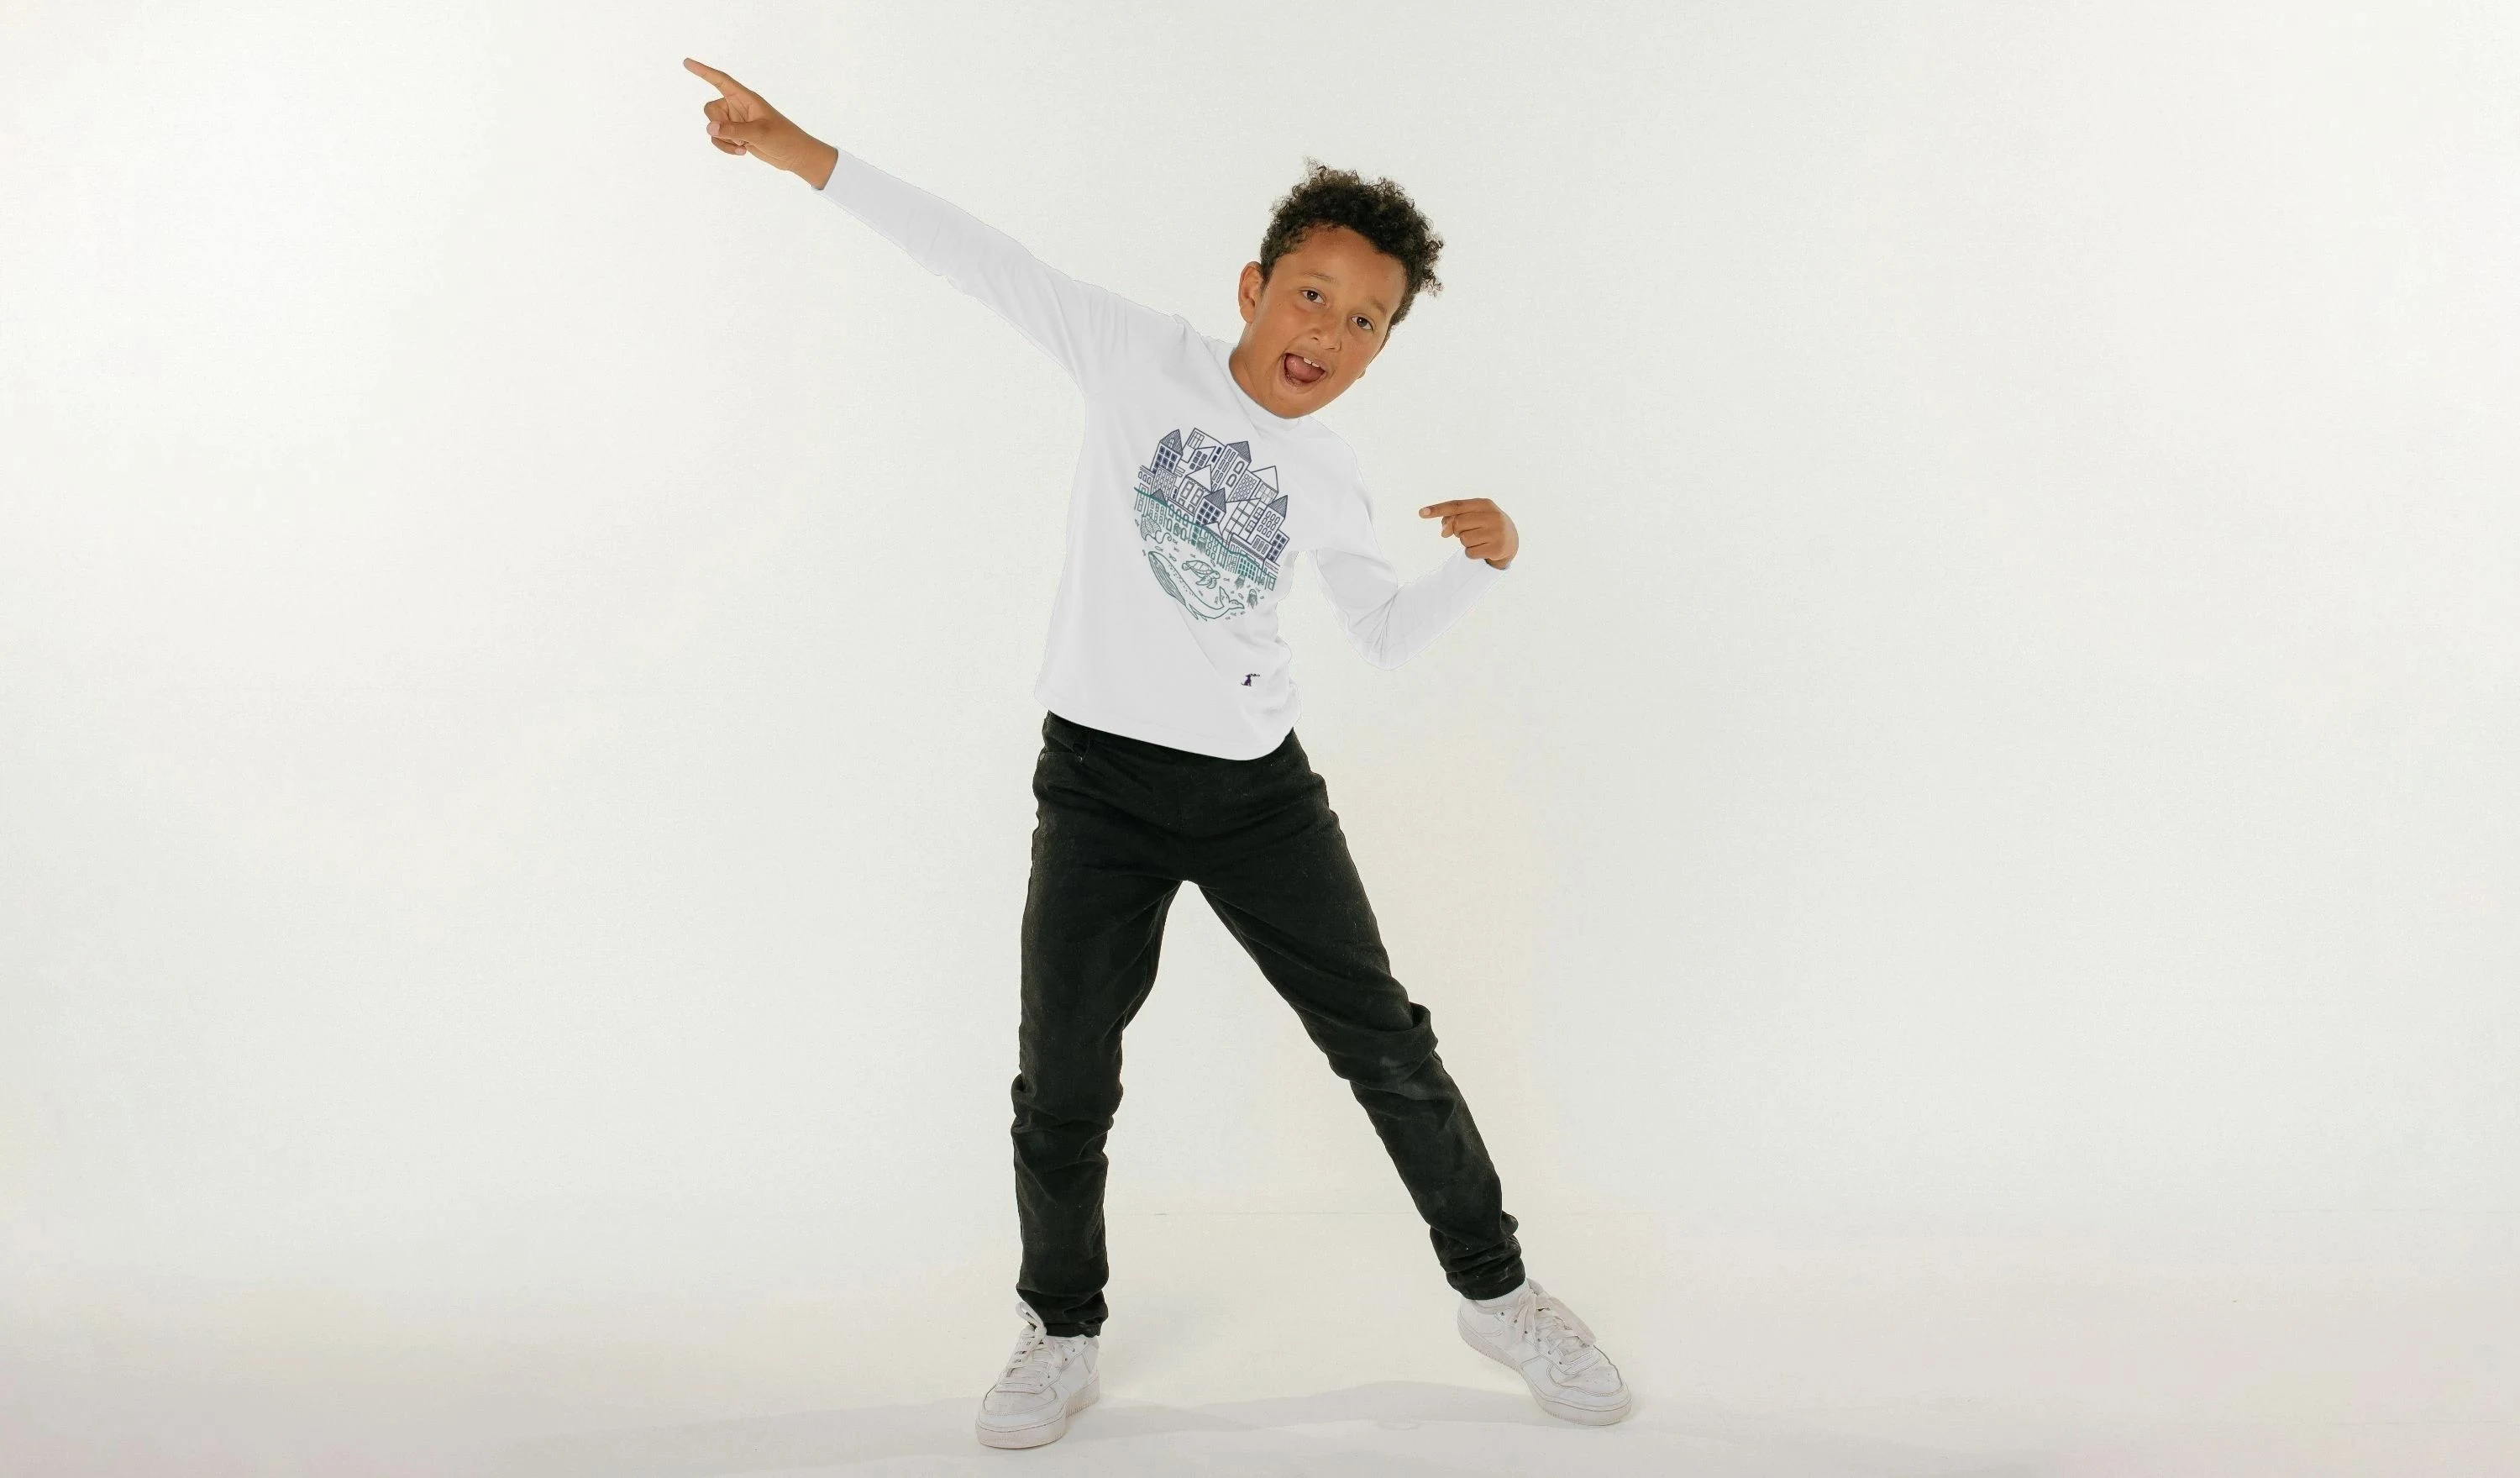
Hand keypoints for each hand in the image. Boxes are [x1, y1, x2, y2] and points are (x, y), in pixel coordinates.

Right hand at [683, 57, 836, 184]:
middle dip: (718, 124)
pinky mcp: (736, 135)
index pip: (720, 80)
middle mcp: (737, 106)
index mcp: (745, 97)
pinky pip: (718, 138)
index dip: (703, 71)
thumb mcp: (759, 133)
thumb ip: (733, 130)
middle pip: (710, 109)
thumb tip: (709, 128)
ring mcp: (735, 121)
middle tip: (738, 137)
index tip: (686, 62)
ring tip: (743, 146)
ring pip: (713, 126)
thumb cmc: (783, 138)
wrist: (794, 155)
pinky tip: (742, 153)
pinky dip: (725, 147)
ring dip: (723, 140)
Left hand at [1420, 498, 1517, 568]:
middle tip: (1464, 533)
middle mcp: (1492, 515)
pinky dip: (1471, 553)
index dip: (1438, 509)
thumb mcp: (1473, 517)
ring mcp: (1497, 532)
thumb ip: (1455, 519)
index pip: (1456, 505)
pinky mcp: (1497, 547)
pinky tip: (1481, 549)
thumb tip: (1444, 530)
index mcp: (1484, 503)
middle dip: (1456, 530)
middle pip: (1458, 524)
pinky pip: (1470, 552)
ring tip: (1478, 540)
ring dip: (1465, 543)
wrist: (1511, 540)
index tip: (1421, 513)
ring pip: (1463, 539)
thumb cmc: (1485, 526)